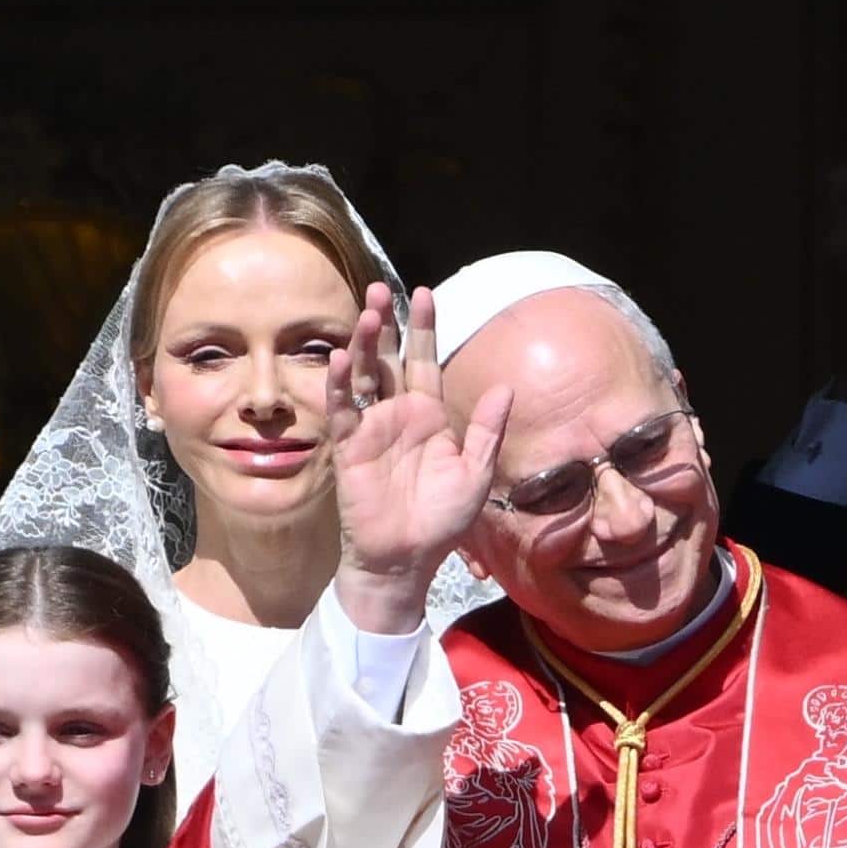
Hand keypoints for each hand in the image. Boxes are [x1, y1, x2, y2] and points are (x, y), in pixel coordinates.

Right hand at [326, 282, 508, 632]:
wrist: (407, 558)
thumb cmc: (442, 520)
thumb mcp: (476, 472)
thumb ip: (487, 430)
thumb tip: (506, 387)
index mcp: (429, 416)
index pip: (424, 361)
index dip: (424, 328)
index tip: (426, 292)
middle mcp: (398, 414)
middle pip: (388, 358)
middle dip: (384, 323)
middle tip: (379, 288)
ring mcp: (371, 428)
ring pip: (364, 375)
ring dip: (362, 344)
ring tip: (365, 312)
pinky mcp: (349, 447)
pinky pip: (343, 409)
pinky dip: (340, 384)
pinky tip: (342, 359)